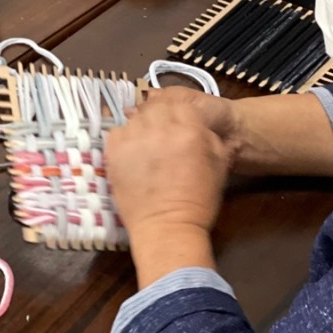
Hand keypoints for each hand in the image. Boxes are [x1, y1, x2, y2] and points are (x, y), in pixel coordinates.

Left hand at [106, 87, 235, 237]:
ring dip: (141, 127)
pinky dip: (124, 138)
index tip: (177, 125)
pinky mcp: (114, 151)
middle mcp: (160, 128)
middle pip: (156, 107)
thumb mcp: (218, 164)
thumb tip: (196, 124)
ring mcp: (134, 138)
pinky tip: (132, 152)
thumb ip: (208, 137)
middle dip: (159, 117)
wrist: (167, 228)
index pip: (179, 104)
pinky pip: (117, 131)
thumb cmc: (198, 201)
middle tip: (160, 135)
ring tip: (146, 145)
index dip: (178, 113)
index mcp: (190, 130)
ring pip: (135, 117)